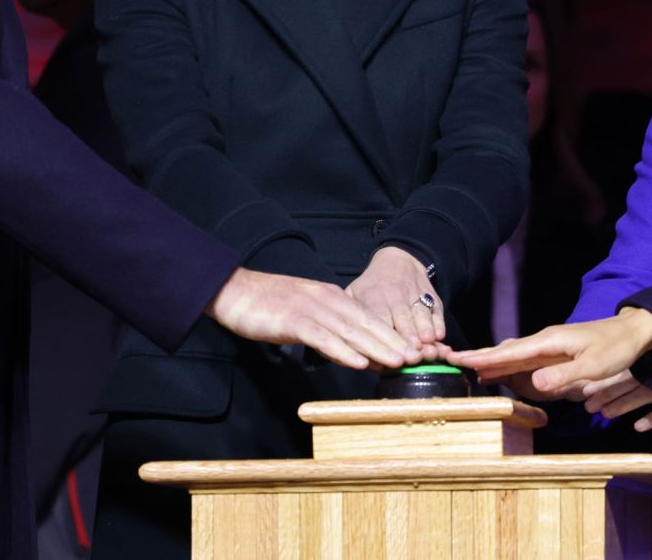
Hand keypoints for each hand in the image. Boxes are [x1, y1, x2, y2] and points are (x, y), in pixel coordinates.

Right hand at [207, 267, 416, 369]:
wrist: (234, 290)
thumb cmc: (268, 304)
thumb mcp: (305, 313)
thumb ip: (329, 327)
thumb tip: (354, 349)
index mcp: (332, 296)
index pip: (367, 318)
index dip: (391, 334)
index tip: (412, 350)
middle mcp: (327, 299)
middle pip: (366, 324)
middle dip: (393, 341)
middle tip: (417, 358)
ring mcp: (311, 309)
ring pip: (351, 331)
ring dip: (376, 347)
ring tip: (398, 362)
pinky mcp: (294, 321)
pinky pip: (323, 338)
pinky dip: (342, 351)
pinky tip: (358, 362)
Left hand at [347, 246, 443, 361]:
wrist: (399, 259)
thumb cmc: (372, 286)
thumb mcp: (353, 293)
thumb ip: (347, 317)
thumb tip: (339, 345)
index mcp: (373, 298)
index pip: (377, 320)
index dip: (381, 337)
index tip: (385, 354)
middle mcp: (395, 297)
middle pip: (401, 320)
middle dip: (406, 339)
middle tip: (410, 358)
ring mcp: (414, 295)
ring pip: (419, 314)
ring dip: (423, 330)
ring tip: (426, 346)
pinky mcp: (431, 296)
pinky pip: (435, 309)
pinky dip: (438, 322)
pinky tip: (438, 335)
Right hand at [447, 307, 651, 397]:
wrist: (634, 334)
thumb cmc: (616, 348)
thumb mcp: (593, 366)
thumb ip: (563, 376)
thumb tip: (531, 383)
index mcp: (549, 342)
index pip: (510, 351)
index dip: (484, 357)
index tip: (459, 358)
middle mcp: (544, 342)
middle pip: (506, 351)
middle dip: (480, 357)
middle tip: (452, 361)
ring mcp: (549, 348)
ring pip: (513, 355)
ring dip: (492, 362)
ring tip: (470, 370)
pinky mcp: (556, 355)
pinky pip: (526, 361)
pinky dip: (509, 366)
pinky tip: (501, 372)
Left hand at [582, 366, 651, 431]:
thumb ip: (651, 373)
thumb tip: (619, 383)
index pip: (627, 370)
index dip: (606, 379)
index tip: (585, 387)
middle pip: (632, 382)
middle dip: (608, 392)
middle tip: (587, 404)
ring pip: (647, 394)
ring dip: (624, 404)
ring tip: (604, 413)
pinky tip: (638, 426)